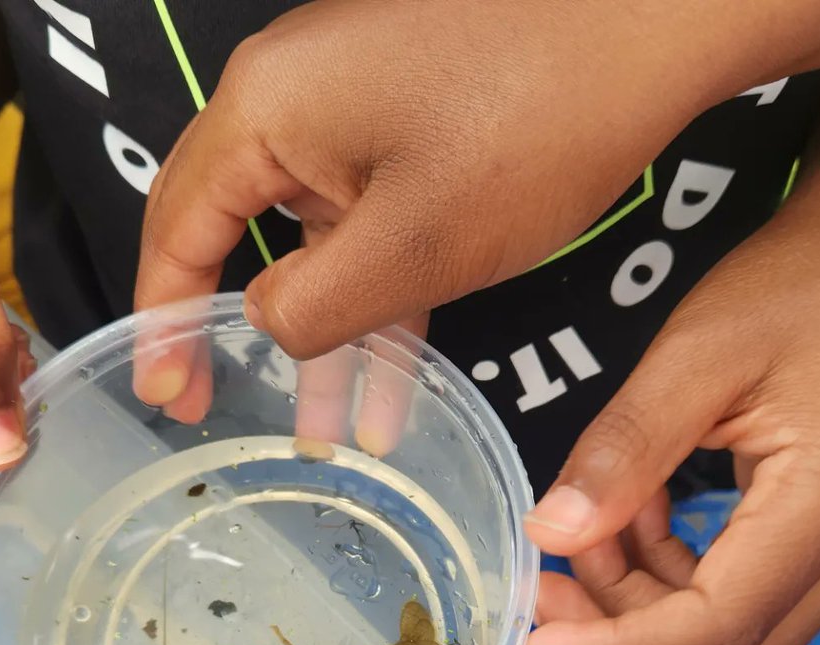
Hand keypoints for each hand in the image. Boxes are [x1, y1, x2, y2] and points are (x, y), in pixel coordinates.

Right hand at [132, 0, 744, 427]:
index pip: (176, 229)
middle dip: (230, 330)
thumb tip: (262, 322)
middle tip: (216, 408)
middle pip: (231, 229)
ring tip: (322, 430)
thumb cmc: (534, 122)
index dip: (163, 322)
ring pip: (312, 239)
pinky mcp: (410, 117)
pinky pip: (369, 219)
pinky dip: (375, 294)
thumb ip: (309, 304)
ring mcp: (355, 103)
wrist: (657, 22)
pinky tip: (389, 375)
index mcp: (264, 111)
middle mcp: (292, 96)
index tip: (166, 395)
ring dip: (321, 332)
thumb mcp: (407, 246)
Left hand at [520, 203, 819, 644]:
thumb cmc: (782, 296)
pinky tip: (624, 527)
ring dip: (633, 614)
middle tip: (540, 596)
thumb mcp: (690, 355)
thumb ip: (624, 450)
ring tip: (579, 536)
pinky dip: (659, 587)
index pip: (720, 625)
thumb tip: (551, 535)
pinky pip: (728, 608)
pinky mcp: (813, 552)